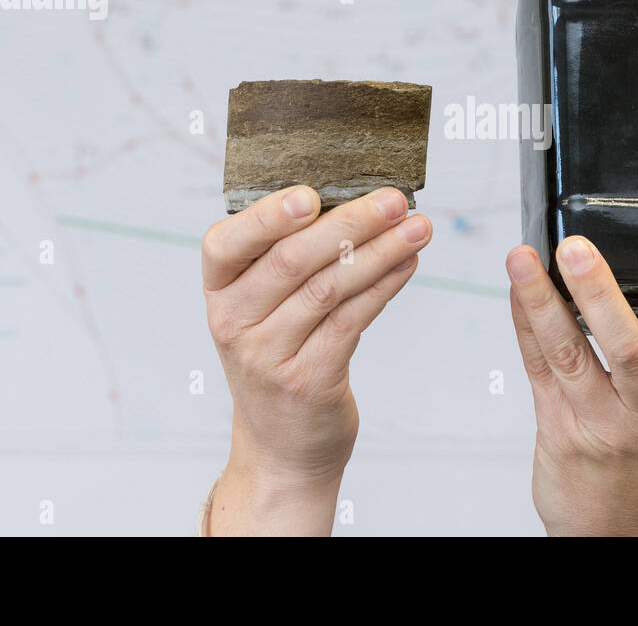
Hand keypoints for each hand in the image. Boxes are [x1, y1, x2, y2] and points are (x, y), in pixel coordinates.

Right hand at [201, 185, 431, 534]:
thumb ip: (285, 256)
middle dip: (351, 222)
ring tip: (419, 227)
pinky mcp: (308, 380)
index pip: (225, 243)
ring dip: (381, 251)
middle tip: (395, 200)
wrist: (280, 445)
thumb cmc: (279, 355)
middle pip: (292, 260)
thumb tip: (355, 197)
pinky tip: (407, 263)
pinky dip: (384, 286)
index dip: (267, 216)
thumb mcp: (261, 308)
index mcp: (218, 291)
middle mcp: (234, 322)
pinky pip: (352, 321)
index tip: (311, 193)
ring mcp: (268, 356)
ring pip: (329, 288)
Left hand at [505, 236, 637, 535]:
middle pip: (626, 348)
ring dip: (543, 301)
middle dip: (598, 293)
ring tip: (523, 260)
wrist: (620, 531)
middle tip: (577, 249)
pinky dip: (526, 324)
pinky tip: (518, 291)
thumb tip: (635, 278)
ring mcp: (600, 423)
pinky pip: (538, 367)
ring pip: (569, 354)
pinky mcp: (557, 429)